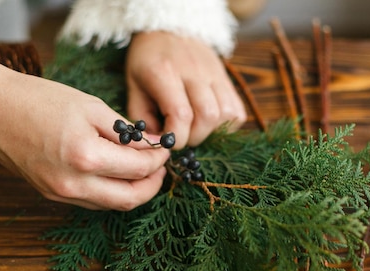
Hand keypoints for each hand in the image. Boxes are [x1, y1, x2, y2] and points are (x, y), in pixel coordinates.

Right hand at [0, 44, 168, 210]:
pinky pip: (92, 202)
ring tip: (142, 171)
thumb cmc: (38, 100)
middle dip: (152, 184)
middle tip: (161, 167)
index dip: (158, 160)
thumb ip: (124, 131)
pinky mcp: (51, 194)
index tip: (164, 149)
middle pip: (130, 199)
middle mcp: (73, 184)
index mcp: (86, 157)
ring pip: (111, 205)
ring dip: (133, 191)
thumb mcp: (90, 107)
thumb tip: (151, 146)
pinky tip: (116, 175)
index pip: (138, 169)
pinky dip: (111, 192)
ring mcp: (60, 194)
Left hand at [125, 31, 246, 148]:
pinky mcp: (226, 78)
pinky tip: (209, 123)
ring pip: (226, 114)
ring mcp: (214, 73)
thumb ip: (141, 117)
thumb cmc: (146, 60)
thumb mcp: (133, 85)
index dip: (175, 138)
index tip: (166, 142)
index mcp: (164, 72)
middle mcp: (194, 71)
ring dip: (211, 131)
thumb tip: (157, 144)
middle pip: (207, 116)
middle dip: (194, 137)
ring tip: (194, 129)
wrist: (168, 26)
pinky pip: (237, 110)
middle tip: (181, 136)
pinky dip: (226, 124)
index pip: (180, 115)